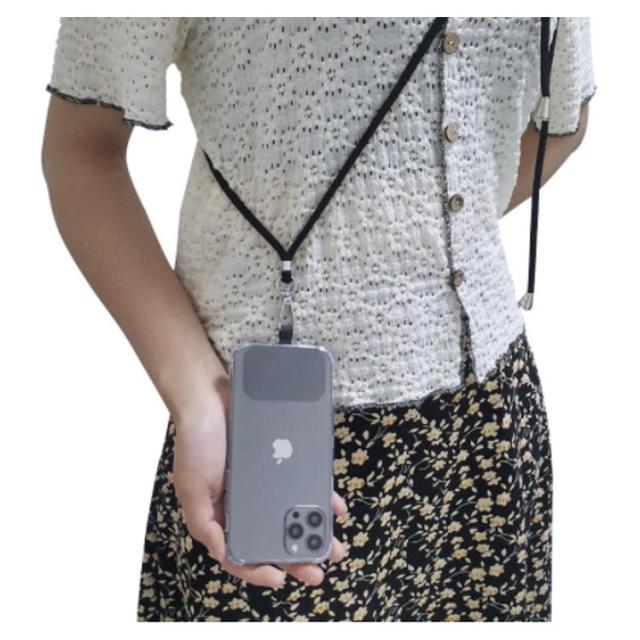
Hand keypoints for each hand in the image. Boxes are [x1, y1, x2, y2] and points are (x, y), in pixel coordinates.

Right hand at [172, 384, 348, 588]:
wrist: (211, 396)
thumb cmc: (196, 443)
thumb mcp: (191, 488)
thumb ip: (205, 525)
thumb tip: (224, 554)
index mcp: (222, 513)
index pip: (241, 550)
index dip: (259, 569)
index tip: (280, 578)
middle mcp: (246, 502)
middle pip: (274, 537)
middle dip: (297, 557)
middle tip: (318, 571)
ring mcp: (266, 484)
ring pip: (294, 514)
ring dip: (314, 531)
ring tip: (334, 545)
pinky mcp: (282, 463)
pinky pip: (304, 483)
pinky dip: (320, 496)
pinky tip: (335, 506)